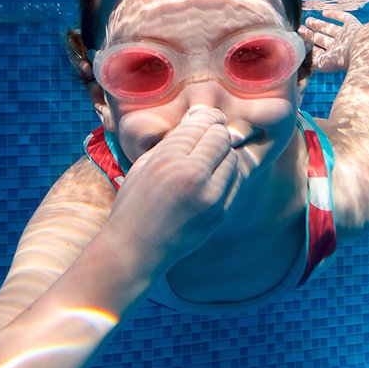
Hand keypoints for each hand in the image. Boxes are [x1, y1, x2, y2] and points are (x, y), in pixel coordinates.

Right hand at [102, 107, 243, 272]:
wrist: (136, 250)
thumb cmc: (133, 204)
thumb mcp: (143, 165)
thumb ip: (172, 142)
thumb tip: (198, 119)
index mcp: (169, 161)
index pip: (201, 124)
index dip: (205, 117)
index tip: (204, 117)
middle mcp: (193, 177)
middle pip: (221, 137)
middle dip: (216, 133)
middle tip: (208, 136)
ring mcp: (210, 198)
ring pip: (233, 158)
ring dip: (223, 154)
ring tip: (208, 158)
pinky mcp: (220, 214)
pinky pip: (235, 182)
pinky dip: (227, 174)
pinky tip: (213, 176)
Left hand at [303, 10, 362, 72]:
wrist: (362, 49)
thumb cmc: (342, 60)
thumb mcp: (322, 64)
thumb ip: (311, 61)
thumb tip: (301, 59)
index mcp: (333, 57)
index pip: (319, 50)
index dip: (309, 46)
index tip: (299, 41)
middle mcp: (340, 46)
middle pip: (322, 38)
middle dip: (311, 34)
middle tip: (301, 29)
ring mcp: (346, 35)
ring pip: (330, 28)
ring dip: (319, 24)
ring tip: (308, 20)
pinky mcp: (353, 25)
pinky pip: (343, 18)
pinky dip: (334, 15)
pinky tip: (324, 13)